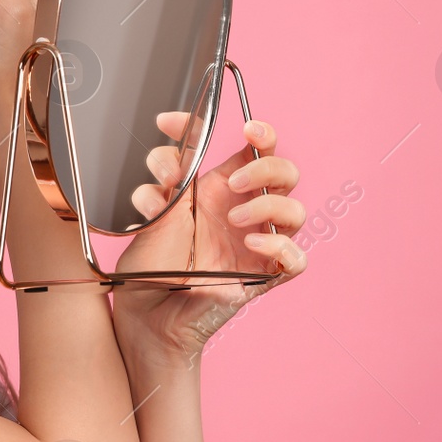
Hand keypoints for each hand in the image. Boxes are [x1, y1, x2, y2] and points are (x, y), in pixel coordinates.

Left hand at [112, 115, 308, 361]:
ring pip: (296, 213)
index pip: (254, 147)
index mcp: (221, 190)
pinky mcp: (264, 278)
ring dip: (268, 207)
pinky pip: (296, 259)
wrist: (145, 312)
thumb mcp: (153, 213)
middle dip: (265, 165)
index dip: (247, 129)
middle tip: (231, 181)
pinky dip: (281, 248)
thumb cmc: (150, 264)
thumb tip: (172, 154)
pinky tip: (252, 246)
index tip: (211, 130)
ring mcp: (257, 245)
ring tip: (234, 220)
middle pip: (285, 172)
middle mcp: (244, 212)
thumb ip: (165, 178)